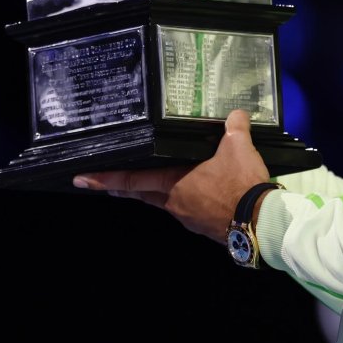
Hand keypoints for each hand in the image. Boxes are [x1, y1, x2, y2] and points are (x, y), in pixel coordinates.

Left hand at [72, 109, 270, 243]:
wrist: (260, 221)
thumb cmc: (239, 183)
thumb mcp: (238, 146)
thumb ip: (234, 126)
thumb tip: (236, 113)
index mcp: (174, 183)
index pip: (132, 180)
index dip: (106, 179)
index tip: (82, 179)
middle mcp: (175, 203)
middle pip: (144, 195)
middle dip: (124, 190)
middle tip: (108, 185)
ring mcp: (189, 219)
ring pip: (166, 202)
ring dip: (161, 194)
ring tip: (165, 183)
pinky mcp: (205, 228)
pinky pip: (190, 210)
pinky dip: (189, 200)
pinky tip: (202, 193)